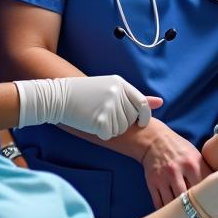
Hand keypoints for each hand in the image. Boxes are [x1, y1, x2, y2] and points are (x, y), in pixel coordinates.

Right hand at [15, 76, 162, 139]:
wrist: (57, 96)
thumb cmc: (84, 94)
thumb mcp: (111, 88)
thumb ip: (135, 97)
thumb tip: (160, 102)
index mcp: (121, 84)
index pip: (142, 105)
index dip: (143, 117)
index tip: (138, 123)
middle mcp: (117, 93)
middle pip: (131, 119)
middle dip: (122, 123)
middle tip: (104, 116)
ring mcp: (108, 106)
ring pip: (120, 128)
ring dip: (110, 129)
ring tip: (95, 117)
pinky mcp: (100, 118)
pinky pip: (108, 134)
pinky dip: (100, 133)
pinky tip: (90, 123)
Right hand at [139, 122, 208, 208]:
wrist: (155, 140)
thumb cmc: (179, 149)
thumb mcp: (195, 155)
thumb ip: (205, 171)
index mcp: (192, 163)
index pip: (204, 187)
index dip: (210, 199)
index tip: (214, 207)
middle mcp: (177, 170)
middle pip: (188, 198)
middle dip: (195, 209)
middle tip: (200, 216)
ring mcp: (163, 178)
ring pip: (172, 203)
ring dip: (180, 212)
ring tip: (187, 217)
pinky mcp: (152, 183)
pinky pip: (159, 203)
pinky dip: (166, 211)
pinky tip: (172, 214)